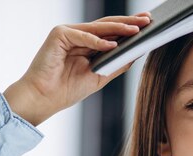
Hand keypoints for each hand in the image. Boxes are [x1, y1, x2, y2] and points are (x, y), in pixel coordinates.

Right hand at [3, 13, 150, 125]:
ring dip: (119, 28)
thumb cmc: (66, 90)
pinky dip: (98, 41)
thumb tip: (136, 54)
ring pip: (98, 28)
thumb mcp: (99, 77)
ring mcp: (68, 33)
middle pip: (108, 26)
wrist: (43, 98)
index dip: (129, 28)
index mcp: (87, 44)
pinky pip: (83, 36)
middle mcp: (78, 35)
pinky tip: (113, 44)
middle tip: (148, 20)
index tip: (148, 26)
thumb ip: (116, 65)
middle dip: (129, 23)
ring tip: (137, 30)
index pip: (112, 33)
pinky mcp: (59, 35)